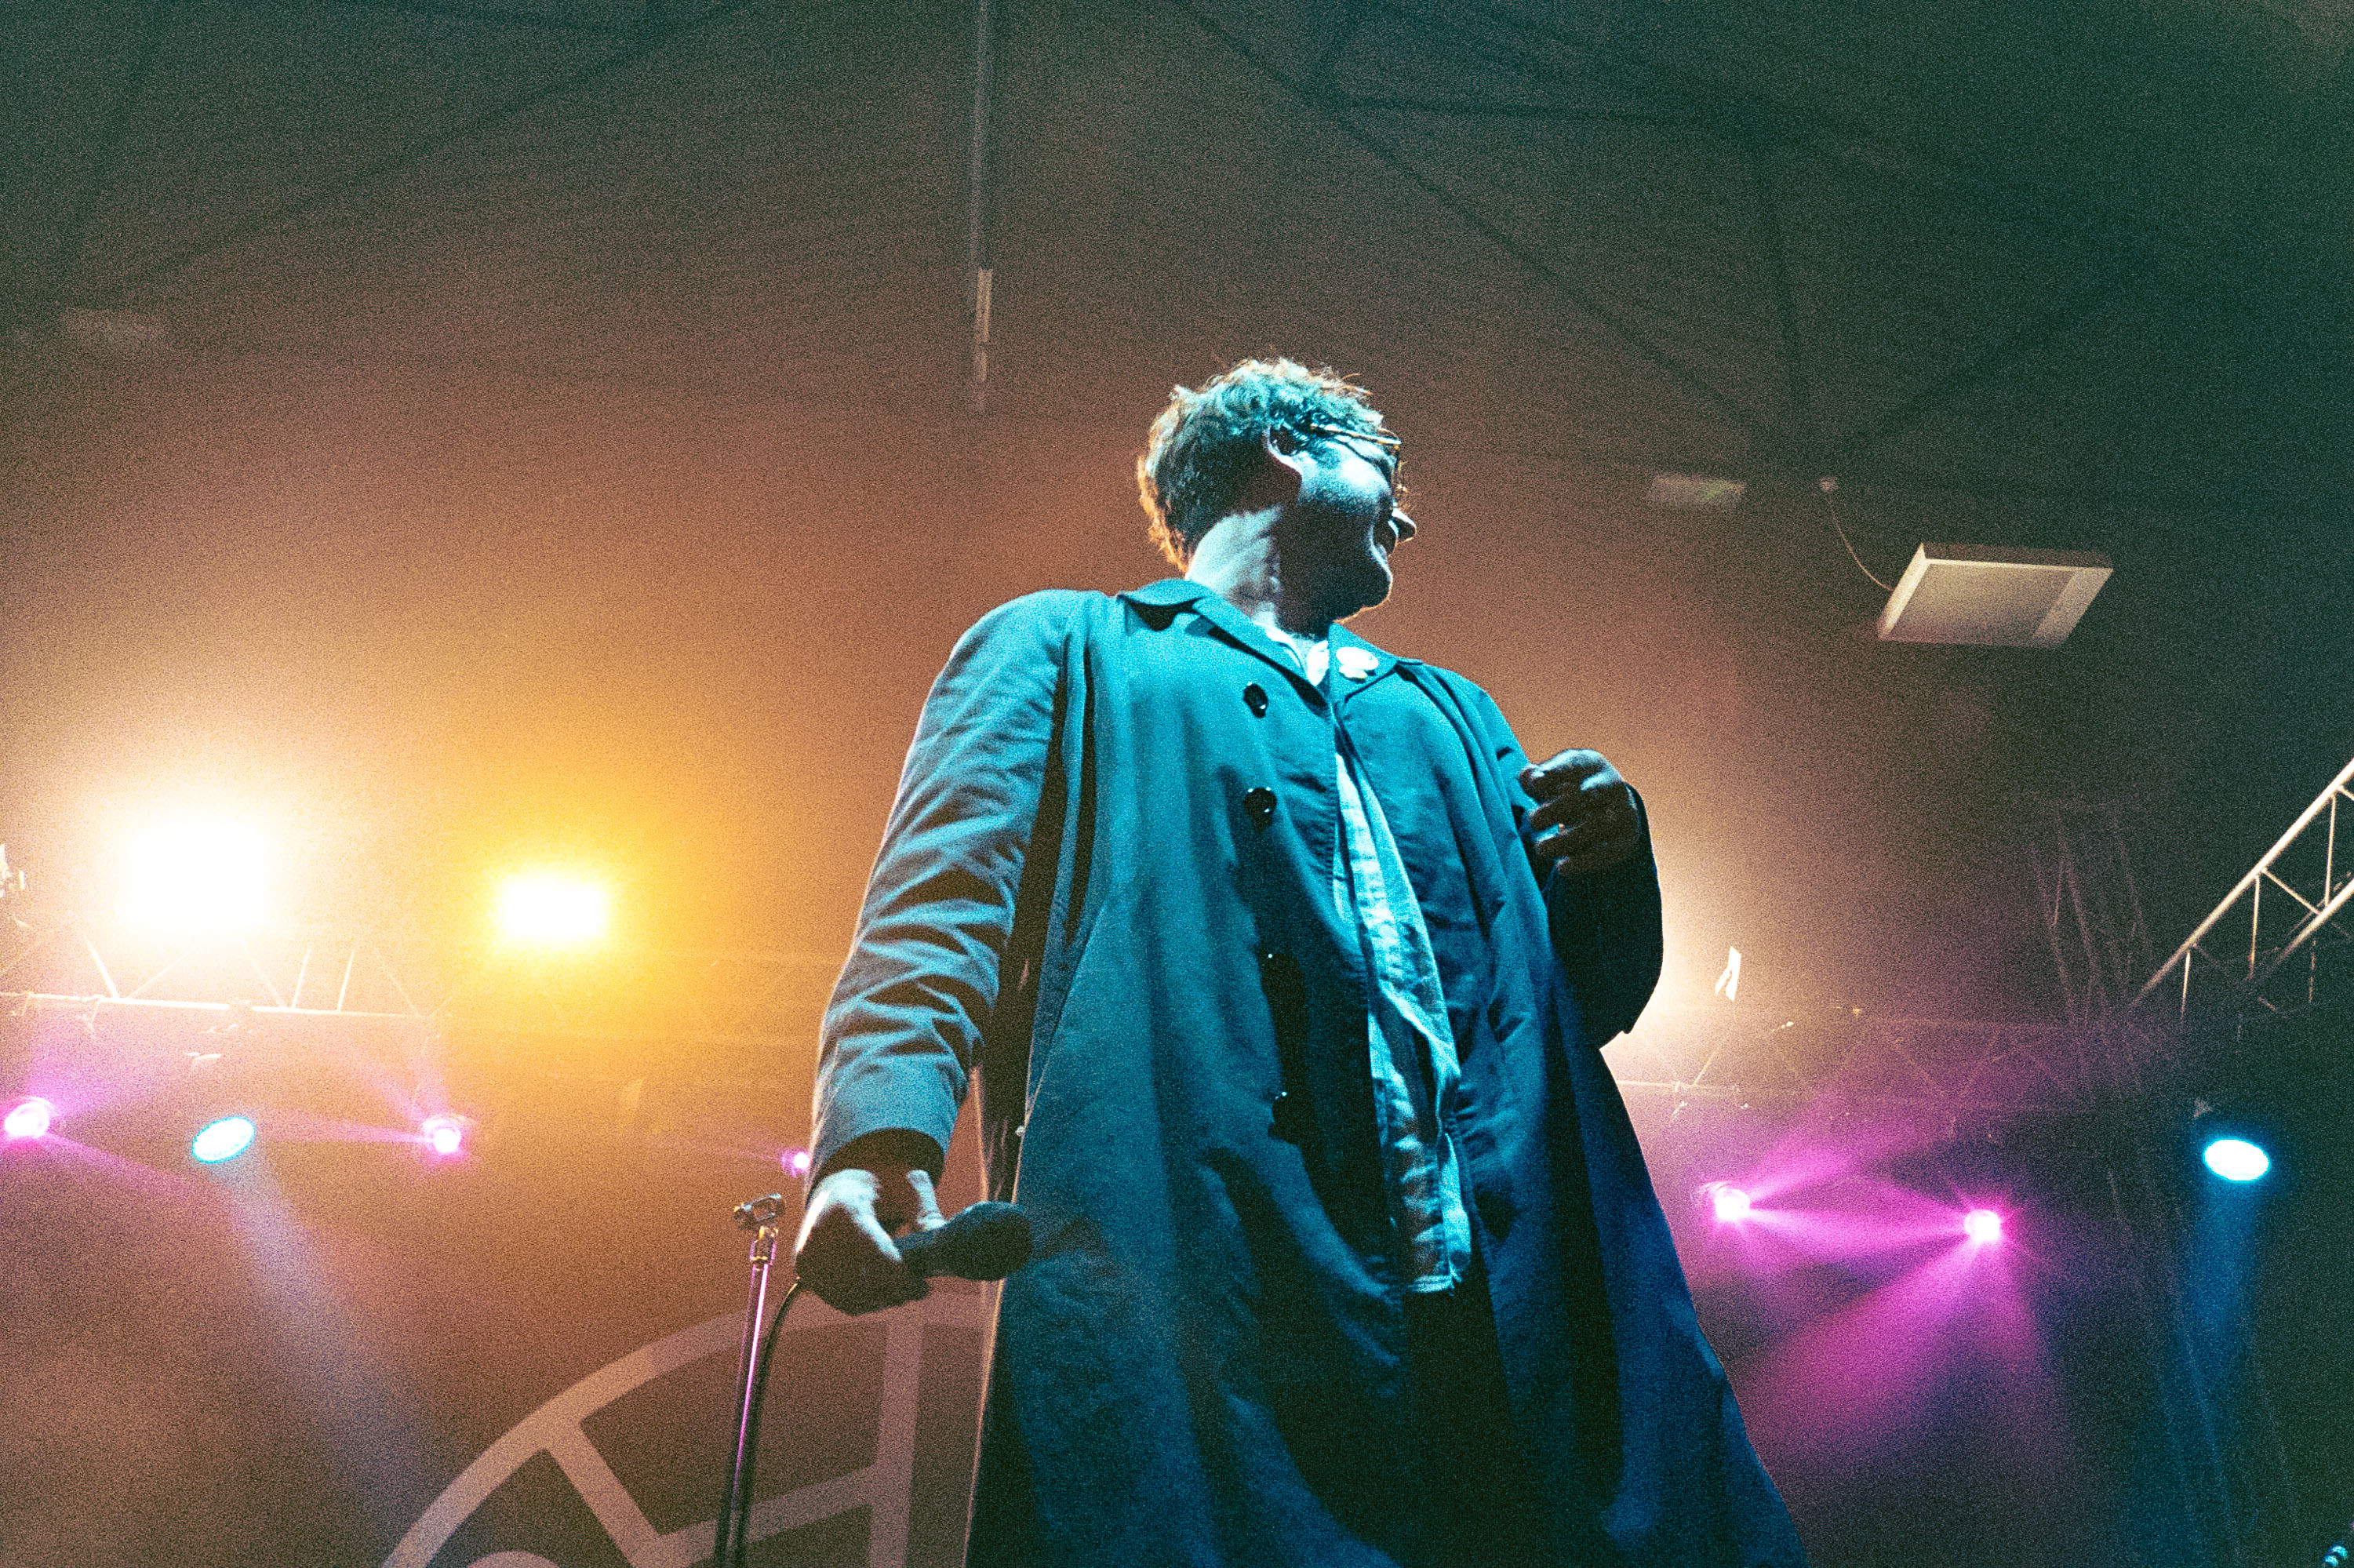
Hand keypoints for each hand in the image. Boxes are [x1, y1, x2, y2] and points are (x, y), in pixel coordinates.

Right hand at [792, 1163, 943, 1314]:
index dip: (900, 1277)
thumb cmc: (881, 1185)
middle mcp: (818, 1231)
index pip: (872, 1253)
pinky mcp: (805, 1268)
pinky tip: (882, 1293)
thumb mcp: (908, 1187)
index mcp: (845, 1206)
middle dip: (895, 1292)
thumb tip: (944, 1245)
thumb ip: (927, 1213)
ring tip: (904, 1292)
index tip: (923, 1286)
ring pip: (849, 1295)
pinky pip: (837, 1298)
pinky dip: (862, 1301)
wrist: (841, 1185)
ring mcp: (808, 1252)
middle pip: (859, 1280)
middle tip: (919, 1291)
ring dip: (880, 1300)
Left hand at [1520, 749, 1643, 874]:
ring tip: (1542, 849)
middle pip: (1587, 795)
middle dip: (1557, 809)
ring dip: (1568, 839)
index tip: (1535, 786)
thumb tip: (1528, 777)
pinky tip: (1562, 867)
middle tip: (1533, 821)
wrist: (1605, 806)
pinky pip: (1610, 851)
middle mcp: (1612, 784)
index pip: (1573, 765)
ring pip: (1599, 825)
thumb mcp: (1550, 780)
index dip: (1553, 774)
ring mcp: (1624, 810)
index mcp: (1591, 764)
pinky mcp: (1627, 837)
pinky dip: (1585, 861)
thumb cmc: (1567, 789)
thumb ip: (1535, 778)